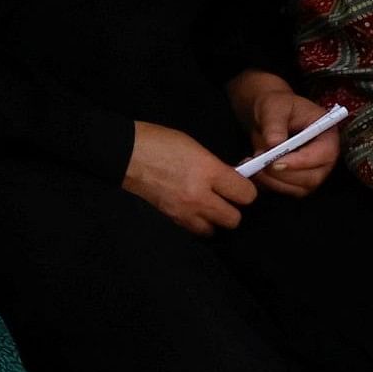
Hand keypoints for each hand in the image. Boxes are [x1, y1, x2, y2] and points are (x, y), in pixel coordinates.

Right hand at [124, 120, 256, 235]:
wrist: (125, 153)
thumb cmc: (161, 142)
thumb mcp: (196, 148)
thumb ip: (216, 167)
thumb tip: (231, 178)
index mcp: (209, 172)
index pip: (247, 194)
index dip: (246, 190)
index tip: (239, 184)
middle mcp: (200, 195)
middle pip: (234, 219)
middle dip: (233, 208)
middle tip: (225, 197)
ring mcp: (184, 210)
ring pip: (215, 229)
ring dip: (215, 219)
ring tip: (209, 207)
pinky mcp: (171, 217)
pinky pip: (194, 229)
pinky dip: (198, 223)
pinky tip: (193, 211)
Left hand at [229, 71, 339, 197]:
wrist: (269, 115)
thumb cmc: (277, 107)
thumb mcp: (274, 107)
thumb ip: (274, 123)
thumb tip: (274, 143)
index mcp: (327, 135)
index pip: (323, 155)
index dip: (301, 162)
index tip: (275, 163)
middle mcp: (325, 158)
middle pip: (313, 178)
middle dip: (283, 175)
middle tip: (258, 163)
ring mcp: (313, 172)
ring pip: (299, 189)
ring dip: (273, 181)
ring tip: (252, 164)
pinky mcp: (298, 181)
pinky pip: (286, 191)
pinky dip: (268, 185)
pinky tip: (253, 171)